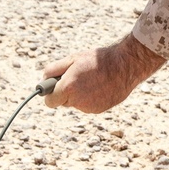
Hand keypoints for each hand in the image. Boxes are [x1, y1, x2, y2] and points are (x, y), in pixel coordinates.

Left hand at [41, 33, 163, 113]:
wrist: (124, 65)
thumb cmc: (97, 60)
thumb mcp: (72, 59)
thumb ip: (54, 70)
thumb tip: (44, 79)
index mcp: (67, 88)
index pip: (49, 102)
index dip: (51, 94)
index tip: (54, 87)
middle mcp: (77, 101)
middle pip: (63, 102)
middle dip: (66, 92)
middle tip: (77, 78)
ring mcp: (89, 107)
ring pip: (77, 104)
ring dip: (80, 95)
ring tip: (92, 79)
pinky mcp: (99, 110)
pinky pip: (89, 105)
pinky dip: (91, 98)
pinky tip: (100, 86)